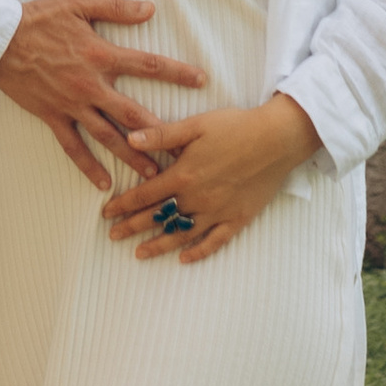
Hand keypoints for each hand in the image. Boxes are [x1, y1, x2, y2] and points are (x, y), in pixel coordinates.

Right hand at [0, 0, 208, 187]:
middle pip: (134, 113)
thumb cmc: (38, 18)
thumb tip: (149, 9)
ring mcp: (72, 105)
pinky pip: (73, 147)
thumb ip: (115, 7)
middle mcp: (91, 85)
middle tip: (184, 149)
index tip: (201, 81)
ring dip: (132, 157)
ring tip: (154, 176)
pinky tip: (104, 183)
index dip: (176, 73)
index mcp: (100, 55)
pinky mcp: (53, 117)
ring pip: (108, 136)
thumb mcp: (78, 2)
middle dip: (161, 131)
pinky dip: (88, 166)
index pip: (147, 65)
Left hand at [103, 96, 320, 260]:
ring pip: (181, 234)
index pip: (144, 195)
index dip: (123, 205)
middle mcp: (197, 198)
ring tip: (139, 253)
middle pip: (158, 217)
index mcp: (183, 175)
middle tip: (113, 236)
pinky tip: (184, 259)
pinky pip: (215, 241)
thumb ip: (161, 136)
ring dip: (158, 245)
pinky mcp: (238, 218)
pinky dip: (198, 252)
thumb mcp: (195, 125)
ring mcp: (218, 211)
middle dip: (132, 227)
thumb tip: (129, 140)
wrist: (278, 139)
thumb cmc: (236, 127)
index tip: (106, 214)